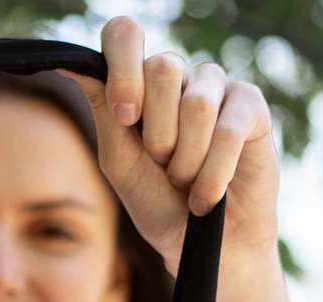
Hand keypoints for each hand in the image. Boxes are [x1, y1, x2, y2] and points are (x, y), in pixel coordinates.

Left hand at [66, 17, 280, 274]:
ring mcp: (217, 86)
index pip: (125, 35)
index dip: (124, 69)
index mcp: (140, 83)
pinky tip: (207, 196)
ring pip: (196, 103)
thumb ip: (105, 112)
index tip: (127, 117)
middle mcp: (179, 76)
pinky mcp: (250, 106)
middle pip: (163, 68)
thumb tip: (71, 66)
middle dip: (158, 134)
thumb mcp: (121, 163)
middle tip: (163, 165)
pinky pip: (228, 128)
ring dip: (186, 160)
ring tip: (186, 182)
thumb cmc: (159, 204)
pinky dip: (213, 173)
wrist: (203, 246)